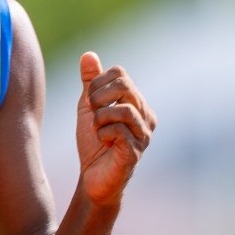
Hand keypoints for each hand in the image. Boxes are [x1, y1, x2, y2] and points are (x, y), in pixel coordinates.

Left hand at [75, 52, 155, 205]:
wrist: (93, 179)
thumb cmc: (94, 144)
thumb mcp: (88, 108)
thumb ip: (90, 83)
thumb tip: (88, 55)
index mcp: (136, 102)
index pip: (120, 73)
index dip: (97, 83)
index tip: (89, 101)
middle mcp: (146, 115)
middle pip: (124, 85)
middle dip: (98, 97)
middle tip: (91, 113)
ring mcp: (144, 134)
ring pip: (122, 109)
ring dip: (99, 118)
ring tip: (97, 129)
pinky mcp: (136, 151)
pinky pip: (118, 131)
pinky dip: (103, 134)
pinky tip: (104, 144)